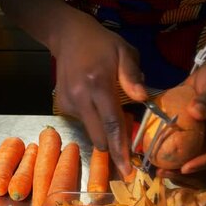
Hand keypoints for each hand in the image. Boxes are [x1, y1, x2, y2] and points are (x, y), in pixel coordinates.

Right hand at [51, 11, 146, 176]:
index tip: (127, 171)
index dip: (120, 149)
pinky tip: (100, 106)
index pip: (112, 123)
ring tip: (116, 121)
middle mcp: (80, 97)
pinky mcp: (62, 105)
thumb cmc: (102, 43)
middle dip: (114, 149)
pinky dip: (96, 122)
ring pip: (91, 133)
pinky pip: (84, 123)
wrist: (67, 35)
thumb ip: (133, 76)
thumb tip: (143, 99)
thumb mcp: (124, 51)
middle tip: (129, 156)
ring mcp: (68, 103)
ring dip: (106, 135)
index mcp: (97, 84)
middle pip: (99, 136)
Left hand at [157, 99, 205, 188]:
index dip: (204, 164)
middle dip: (189, 177)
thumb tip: (196, 113)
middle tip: (165, 172)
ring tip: (160, 172)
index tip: (185, 167)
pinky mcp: (198, 149)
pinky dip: (175, 169)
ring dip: (180, 177)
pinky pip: (187, 165)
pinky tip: (158, 165)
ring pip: (198, 174)